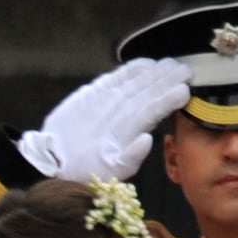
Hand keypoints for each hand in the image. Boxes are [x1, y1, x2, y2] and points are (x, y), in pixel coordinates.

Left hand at [19, 57, 193, 182]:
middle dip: (167, 79)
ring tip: (170, 64)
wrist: (51, 161)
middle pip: (144, 91)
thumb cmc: (87, 169)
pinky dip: (129, 69)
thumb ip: (131, 157)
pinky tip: (145, 64)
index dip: (168, 100)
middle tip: (186, 70)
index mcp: (120, 134)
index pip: (150, 111)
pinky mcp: (87, 94)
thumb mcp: (111, 173)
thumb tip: (146, 140)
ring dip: (153, 71)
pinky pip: (113, 77)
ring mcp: (99, 102)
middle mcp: (111, 114)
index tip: (185, 91)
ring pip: (131, 81)